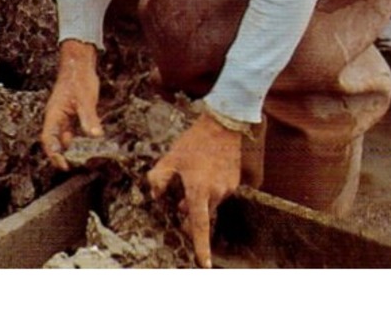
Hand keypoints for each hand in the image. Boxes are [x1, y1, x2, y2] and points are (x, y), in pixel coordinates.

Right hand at [40, 39, 102, 168]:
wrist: (79, 64)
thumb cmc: (78, 78)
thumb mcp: (85, 99)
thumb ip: (89, 118)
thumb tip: (95, 136)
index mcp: (54, 114)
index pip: (49, 139)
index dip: (53, 154)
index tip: (64, 166)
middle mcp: (57, 118)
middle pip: (56, 142)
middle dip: (63, 156)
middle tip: (77, 167)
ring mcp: (64, 116)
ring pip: (66, 138)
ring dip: (73, 150)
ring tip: (85, 161)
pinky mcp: (73, 114)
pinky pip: (74, 131)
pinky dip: (80, 140)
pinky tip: (90, 146)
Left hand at [146, 110, 243, 267]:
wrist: (224, 125)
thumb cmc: (194, 142)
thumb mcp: (170, 158)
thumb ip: (158, 180)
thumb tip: (156, 196)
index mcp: (199, 190)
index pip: (200, 226)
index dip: (201, 247)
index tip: (204, 264)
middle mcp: (216, 193)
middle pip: (202, 215)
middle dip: (191, 215)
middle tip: (179, 203)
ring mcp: (228, 188)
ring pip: (210, 203)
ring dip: (200, 198)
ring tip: (191, 176)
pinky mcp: (234, 181)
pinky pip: (219, 192)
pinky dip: (209, 189)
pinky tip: (204, 170)